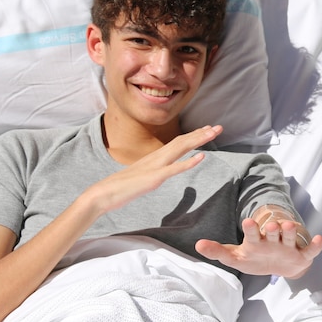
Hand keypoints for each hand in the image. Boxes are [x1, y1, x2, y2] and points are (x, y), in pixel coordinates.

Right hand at [84, 125, 221, 214]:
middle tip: (219, 127)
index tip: (208, 129)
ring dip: (198, 140)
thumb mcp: (144, 177)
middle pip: (183, 141)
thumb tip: (164, 171)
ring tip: (213, 133)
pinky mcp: (153, 178)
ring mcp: (155, 166)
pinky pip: (174, 169)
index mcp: (155, 157)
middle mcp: (157, 158)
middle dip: (202, 134)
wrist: (102, 194)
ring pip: (180, 149)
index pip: (178, 142)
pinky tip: (201, 157)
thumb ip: (155, 172)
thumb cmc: (122, 187)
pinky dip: (188, 162)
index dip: (194, 135)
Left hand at [195, 215, 321, 278]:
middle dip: (273, 230)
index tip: (247, 221)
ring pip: (290, 238)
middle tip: (271, 224)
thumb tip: (197, 245)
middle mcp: (273, 241)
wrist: (278, 265)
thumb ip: (218, 252)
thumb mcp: (236, 257)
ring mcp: (288, 247)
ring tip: (290, 226)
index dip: (251, 229)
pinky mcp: (302, 256)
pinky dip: (315, 246)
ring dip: (291, 232)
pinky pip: (310, 251)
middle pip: (273, 233)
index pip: (252, 234)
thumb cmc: (255, 258)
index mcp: (256, 241)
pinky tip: (320, 239)